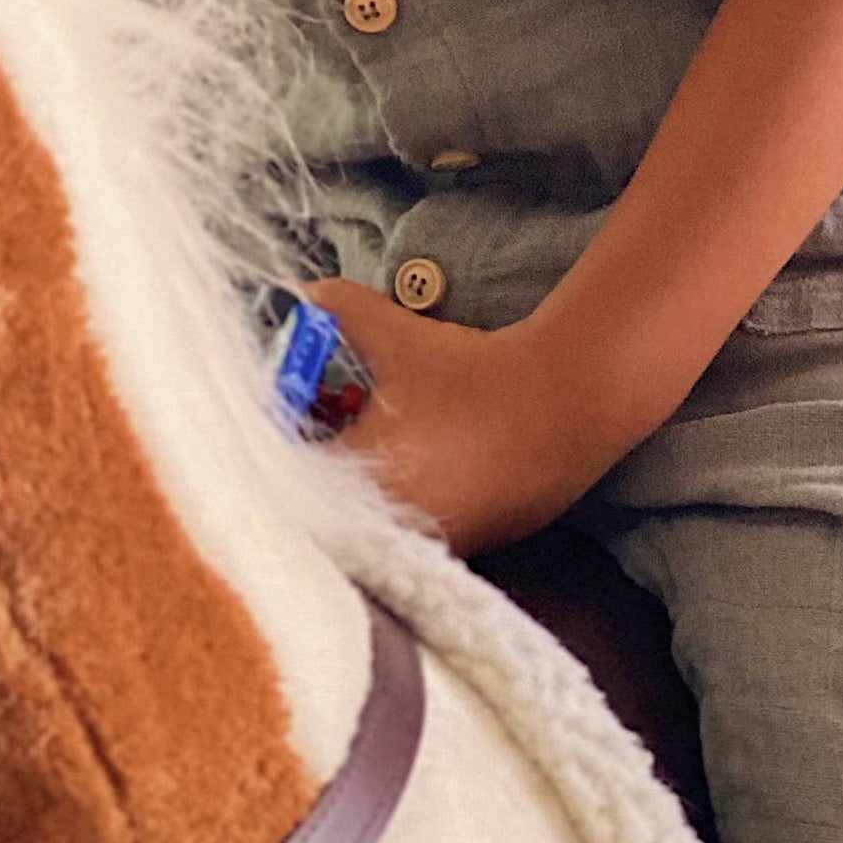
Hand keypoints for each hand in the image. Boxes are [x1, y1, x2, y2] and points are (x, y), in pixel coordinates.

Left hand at [304, 281, 598, 551]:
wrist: (565, 402)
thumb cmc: (471, 374)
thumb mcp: (397, 335)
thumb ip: (340, 311)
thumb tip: (307, 295)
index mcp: (357, 485)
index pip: (287, 479)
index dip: (278, 446)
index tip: (290, 414)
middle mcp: (388, 530)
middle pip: (323, 510)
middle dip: (319, 467)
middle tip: (326, 423)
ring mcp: (431, 546)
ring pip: (370, 526)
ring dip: (362, 490)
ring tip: (374, 440)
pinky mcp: (468, 548)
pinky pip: (413, 533)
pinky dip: (404, 503)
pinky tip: (418, 462)